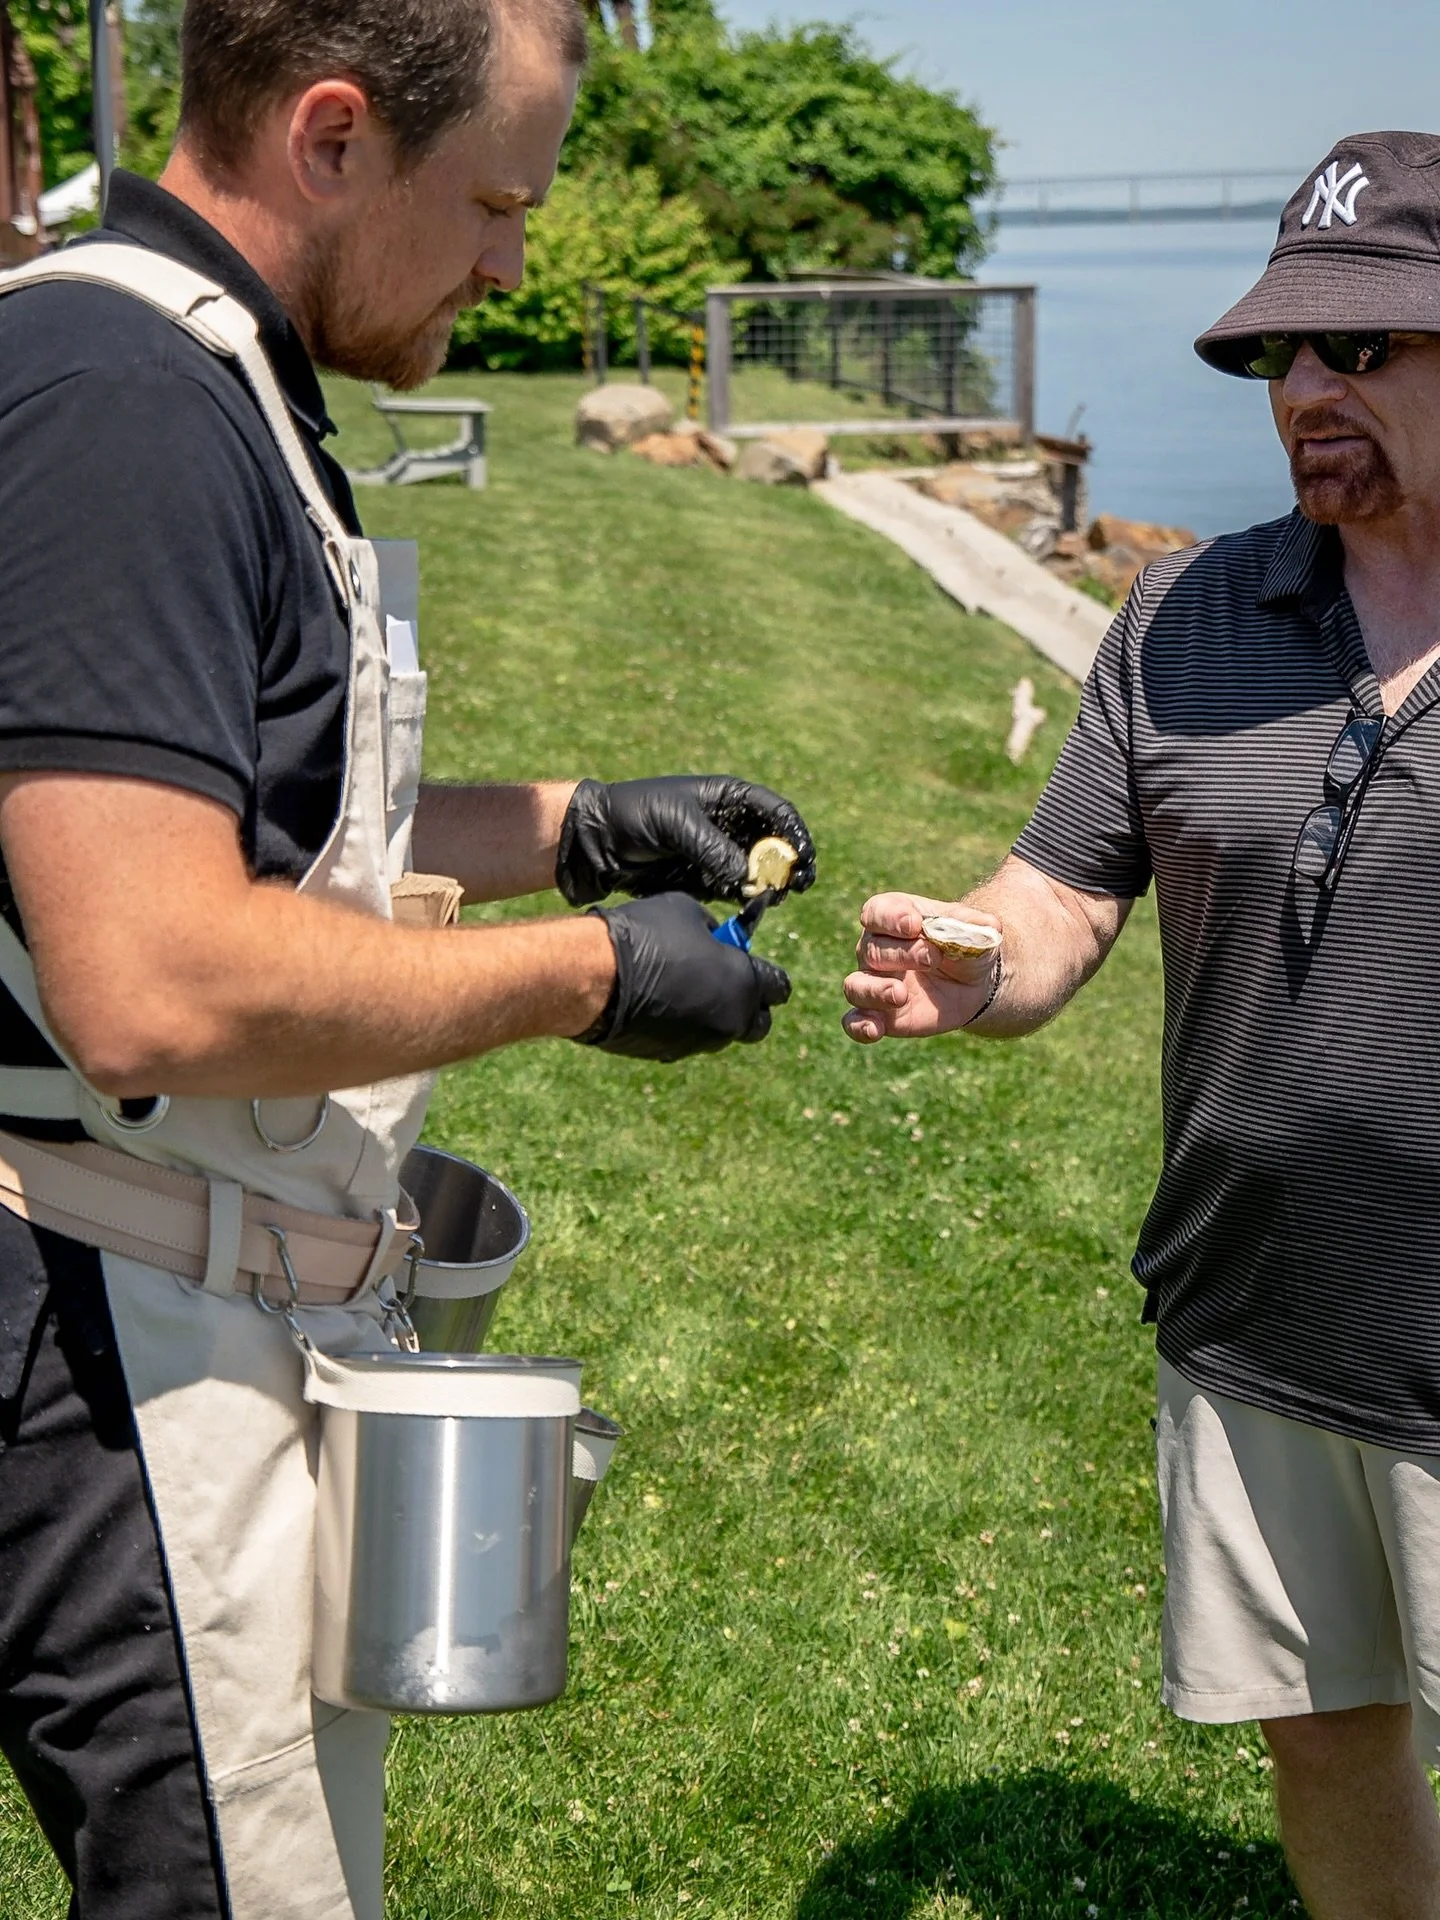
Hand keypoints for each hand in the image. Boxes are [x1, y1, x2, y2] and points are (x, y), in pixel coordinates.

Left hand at [555, 776, 816, 905]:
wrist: (599, 840)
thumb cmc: (636, 815)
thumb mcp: (676, 824)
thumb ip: (713, 847)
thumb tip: (747, 875)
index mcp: (727, 797)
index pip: (775, 812)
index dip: (795, 833)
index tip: (803, 857)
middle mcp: (729, 824)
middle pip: (774, 844)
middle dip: (789, 864)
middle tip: (798, 885)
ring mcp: (719, 852)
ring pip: (758, 870)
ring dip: (771, 884)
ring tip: (775, 897)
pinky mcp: (706, 878)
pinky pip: (736, 889)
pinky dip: (747, 897)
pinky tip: (751, 904)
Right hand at [581, 892, 791, 1061]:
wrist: (593, 978)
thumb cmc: (645, 936)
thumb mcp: (688, 913)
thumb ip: (712, 932)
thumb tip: (715, 941)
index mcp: (744, 984)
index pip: (778, 988)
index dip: (766, 974)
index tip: (749, 960)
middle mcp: (729, 1021)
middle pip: (757, 1022)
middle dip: (748, 1004)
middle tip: (725, 980)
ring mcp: (698, 1043)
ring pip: (720, 1032)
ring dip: (713, 1013)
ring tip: (683, 986)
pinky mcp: (668, 1054)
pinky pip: (686, 1040)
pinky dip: (682, 1024)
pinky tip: (656, 1001)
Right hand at [842, 893, 1000, 1044]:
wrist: (973, 983)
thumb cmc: (966, 947)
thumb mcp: (977, 933)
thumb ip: (978, 927)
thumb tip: (991, 926)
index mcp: (894, 919)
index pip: (877, 912)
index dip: (891, 918)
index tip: (914, 924)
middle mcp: (875, 950)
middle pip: (872, 949)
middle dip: (902, 954)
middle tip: (933, 959)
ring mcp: (873, 983)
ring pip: (855, 986)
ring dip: (875, 990)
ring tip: (901, 994)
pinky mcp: (879, 1015)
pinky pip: (854, 1022)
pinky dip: (860, 1026)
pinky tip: (875, 1030)